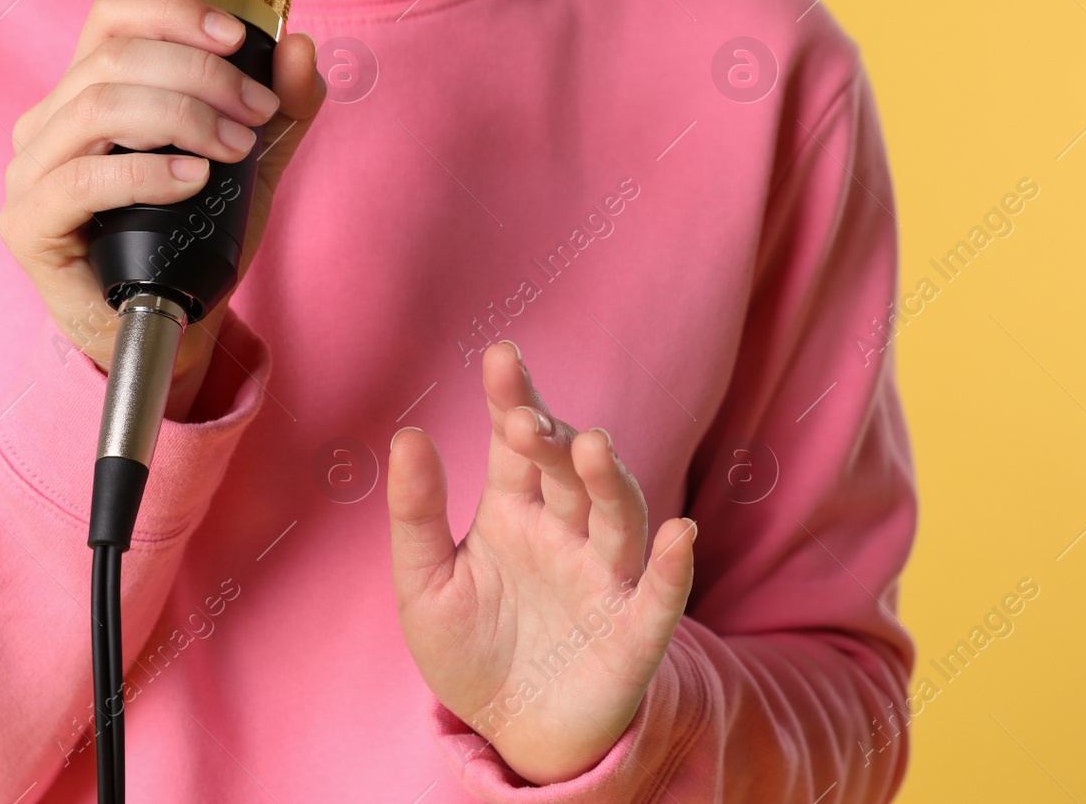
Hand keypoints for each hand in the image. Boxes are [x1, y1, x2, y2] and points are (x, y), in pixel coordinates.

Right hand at [0, 0, 325, 418]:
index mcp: (91, 90)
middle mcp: (50, 121)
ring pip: (96, 107)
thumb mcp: (254, 165)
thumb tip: (301, 48)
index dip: (174, 12)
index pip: (114, 17)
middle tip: (256, 112)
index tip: (237, 38)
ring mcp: (30, 171)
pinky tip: (192, 179)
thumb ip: (281, 110)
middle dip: (200, 76)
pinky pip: (78, 181)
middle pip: (114, 58)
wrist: (174, 327)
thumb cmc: (199, 239)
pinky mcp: (27, 225)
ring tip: (232, 147)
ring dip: (180, 116)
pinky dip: (143, 172)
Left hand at [387, 341, 697, 784]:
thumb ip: (417, 513)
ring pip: (618, 517)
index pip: (517, 443)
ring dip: (609, 482)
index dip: (513, 400)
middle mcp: (566, 531)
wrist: (512, 730)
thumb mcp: (424, 584)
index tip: (501, 356)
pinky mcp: (633, 631)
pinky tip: (678, 534)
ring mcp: (605, 576)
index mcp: (515, 510)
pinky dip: (672, 565)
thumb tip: (408, 434)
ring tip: (594, 447)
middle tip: (528, 421)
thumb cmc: (470, 648)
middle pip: (570, 472)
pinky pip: (659, 594)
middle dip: (556, 441)